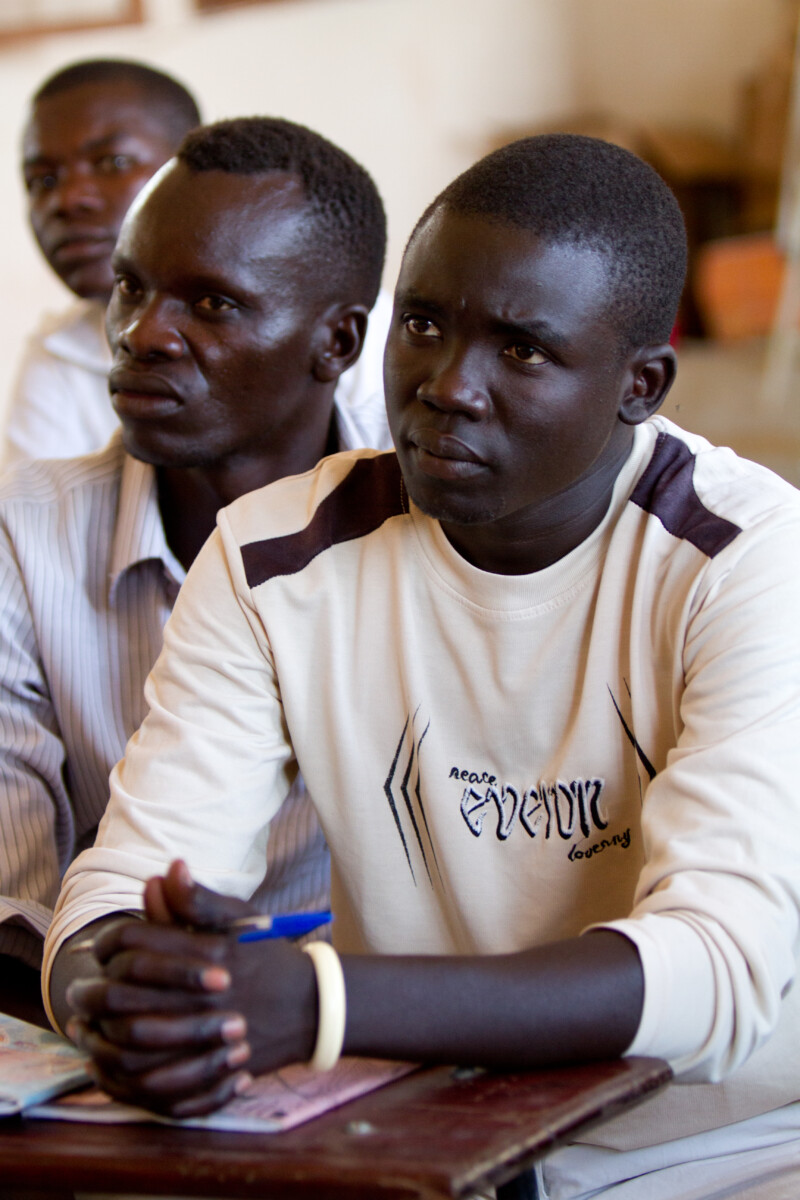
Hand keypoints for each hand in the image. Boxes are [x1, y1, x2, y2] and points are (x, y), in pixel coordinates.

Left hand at [67, 862, 317, 1116]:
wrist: (311, 1008)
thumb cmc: (267, 958)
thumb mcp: (239, 919)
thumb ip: (198, 900)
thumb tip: (167, 870)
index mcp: (209, 952)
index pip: (137, 942)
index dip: (109, 943)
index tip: (102, 949)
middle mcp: (206, 995)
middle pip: (125, 994)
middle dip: (93, 993)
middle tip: (79, 994)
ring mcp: (209, 1036)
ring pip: (131, 1044)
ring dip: (100, 1038)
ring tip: (86, 1031)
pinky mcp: (210, 1071)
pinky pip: (153, 1083)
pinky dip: (124, 1076)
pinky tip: (111, 1065)